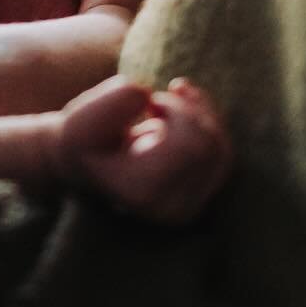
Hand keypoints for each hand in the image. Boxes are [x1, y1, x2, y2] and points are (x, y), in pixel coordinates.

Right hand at [56, 75, 231, 224]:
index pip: (192, 145)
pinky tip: (182, 109)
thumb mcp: (83, 116)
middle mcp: (171, 209)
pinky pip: (223, 155)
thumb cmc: (83, 139)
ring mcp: (189, 207)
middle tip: (157, 100)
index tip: (151, 100)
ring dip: (199, 114)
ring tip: (169, 101)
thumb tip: (149, 98)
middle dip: (189, 110)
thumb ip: (116, 101)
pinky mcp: (200, 197)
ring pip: (221, 149)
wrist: (83, 164)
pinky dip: (207, 125)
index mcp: (143, 192)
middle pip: (210, 145)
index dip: (179, 110)